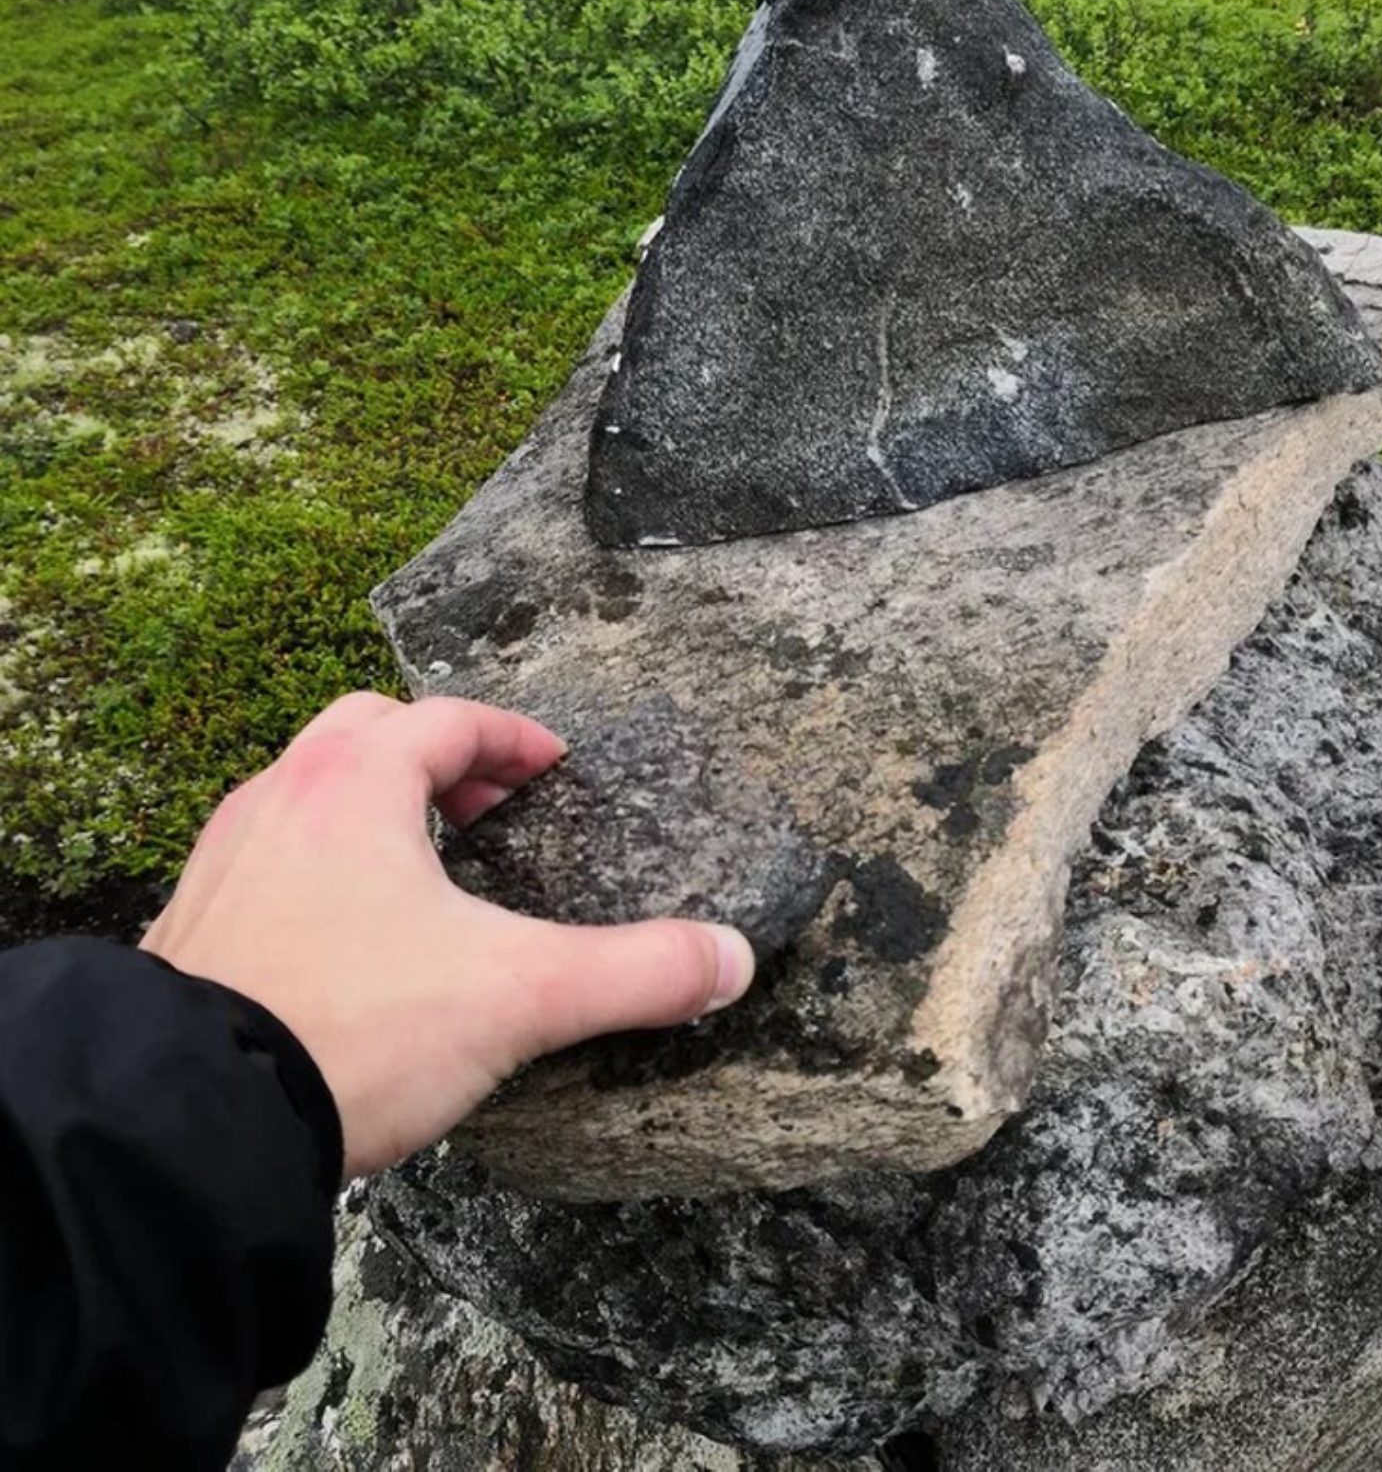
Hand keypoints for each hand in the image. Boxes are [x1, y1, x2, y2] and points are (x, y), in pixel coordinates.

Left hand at [141, 692, 754, 1178]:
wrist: (194, 1118)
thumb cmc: (354, 1031)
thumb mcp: (519, 997)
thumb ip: (633, 973)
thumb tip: (732, 959)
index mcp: (356, 783)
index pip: (447, 720)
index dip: (511, 738)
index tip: (550, 766)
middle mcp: (281, 797)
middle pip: (363, 731)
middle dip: (431, 756)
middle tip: (485, 806)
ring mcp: (225, 858)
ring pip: (305, 791)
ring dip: (368, 807)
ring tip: (420, 869)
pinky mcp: (192, 922)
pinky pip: (265, 857)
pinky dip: (315, 864)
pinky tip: (344, 936)